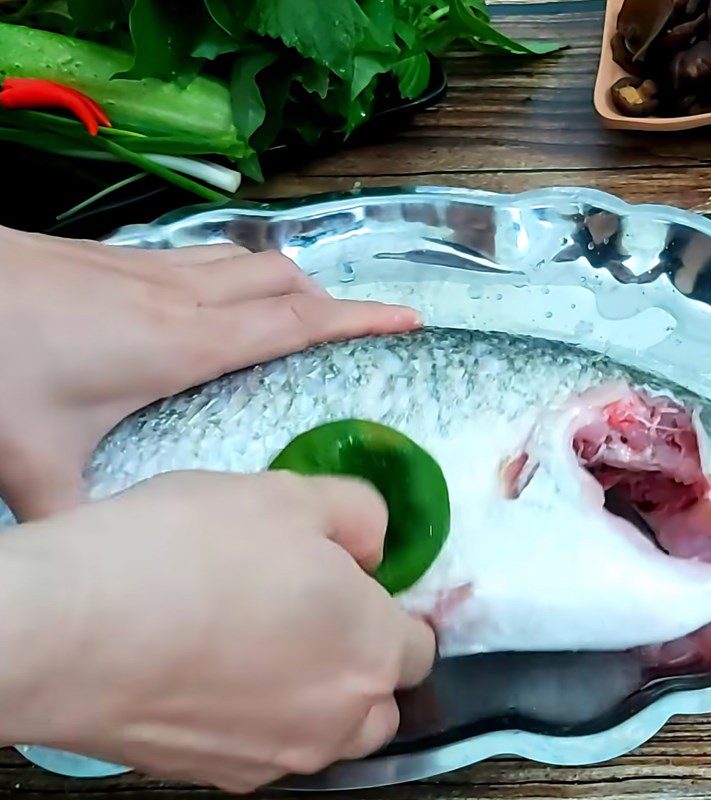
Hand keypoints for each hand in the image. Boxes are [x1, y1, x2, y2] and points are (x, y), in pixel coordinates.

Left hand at [0, 226, 419, 519]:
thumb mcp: (34, 466)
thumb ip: (79, 526)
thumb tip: (107, 581)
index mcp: (186, 344)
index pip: (297, 323)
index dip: (360, 319)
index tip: (410, 319)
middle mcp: (182, 297)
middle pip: (284, 281)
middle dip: (333, 299)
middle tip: (360, 330)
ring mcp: (150, 269)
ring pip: (247, 261)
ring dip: (287, 284)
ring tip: (304, 317)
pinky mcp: (120, 258)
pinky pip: (206, 259)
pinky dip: (238, 276)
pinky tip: (219, 304)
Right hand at [0, 471, 434, 792]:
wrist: (71, 627)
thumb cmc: (191, 548)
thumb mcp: (290, 495)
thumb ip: (359, 516)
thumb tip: (373, 546)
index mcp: (369, 650)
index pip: (420, 646)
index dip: (393, 609)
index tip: (354, 584)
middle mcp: (336, 720)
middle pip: (378, 699)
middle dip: (359, 658)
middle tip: (306, 607)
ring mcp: (274, 759)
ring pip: (323, 730)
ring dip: (312, 692)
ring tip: (254, 637)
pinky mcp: (213, 776)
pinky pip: (262, 745)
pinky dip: (255, 713)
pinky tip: (209, 667)